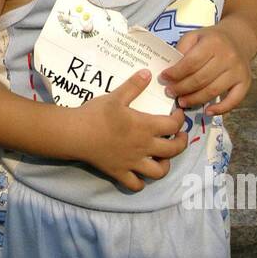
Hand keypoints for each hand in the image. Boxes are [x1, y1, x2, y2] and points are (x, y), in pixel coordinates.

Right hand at [70, 69, 187, 191]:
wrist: (75, 134)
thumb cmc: (96, 114)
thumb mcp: (116, 96)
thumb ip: (134, 86)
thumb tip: (147, 72)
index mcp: (145, 126)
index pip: (173, 125)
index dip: (180, 119)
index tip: (178, 114)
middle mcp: (144, 147)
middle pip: (173, 150)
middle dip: (181, 143)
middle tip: (179, 136)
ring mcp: (132, 162)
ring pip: (159, 172)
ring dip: (165, 165)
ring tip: (162, 157)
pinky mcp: (120, 172)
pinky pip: (136, 185)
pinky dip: (141, 182)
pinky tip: (139, 173)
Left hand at [160, 26, 250, 114]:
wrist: (238, 38)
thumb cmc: (211, 40)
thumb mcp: (194, 36)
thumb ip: (182, 50)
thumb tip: (171, 71)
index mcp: (213, 43)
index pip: (191, 63)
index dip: (175, 73)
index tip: (164, 78)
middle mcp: (228, 57)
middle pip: (200, 79)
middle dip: (181, 88)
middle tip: (170, 92)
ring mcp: (238, 71)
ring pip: (213, 91)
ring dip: (195, 100)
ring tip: (182, 102)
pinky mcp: (245, 82)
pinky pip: (234, 100)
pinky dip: (221, 109)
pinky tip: (207, 112)